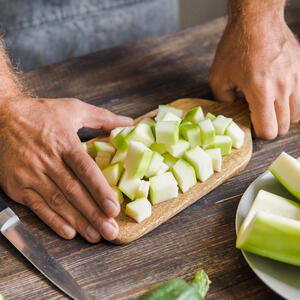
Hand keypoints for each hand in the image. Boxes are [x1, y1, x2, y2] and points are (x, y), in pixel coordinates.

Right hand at [0, 96, 132, 241]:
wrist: (2, 116)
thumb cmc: (41, 113)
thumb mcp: (74, 108)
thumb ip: (103, 117)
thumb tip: (128, 122)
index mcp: (65, 143)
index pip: (85, 170)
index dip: (100, 190)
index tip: (114, 208)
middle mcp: (48, 160)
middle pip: (74, 191)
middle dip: (94, 214)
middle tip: (110, 231)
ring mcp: (31, 174)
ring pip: (58, 202)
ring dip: (78, 221)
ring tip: (95, 235)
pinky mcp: (18, 185)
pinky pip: (37, 206)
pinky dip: (53, 220)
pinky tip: (68, 232)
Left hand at [209, 13, 299, 138]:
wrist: (256, 20)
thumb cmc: (235, 47)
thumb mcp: (218, 77)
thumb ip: (224, 101)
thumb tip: (233, 111)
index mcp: (260, 92)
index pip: (268, 130)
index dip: (258, 133)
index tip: (250, 125)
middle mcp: (282, 88)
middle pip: (283, 127)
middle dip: (270, 127)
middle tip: (257, 117)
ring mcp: (295, 79)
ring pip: (296, 115)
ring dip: (281, 117)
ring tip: (268, 107)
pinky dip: (290, 103)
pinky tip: (276, 94)